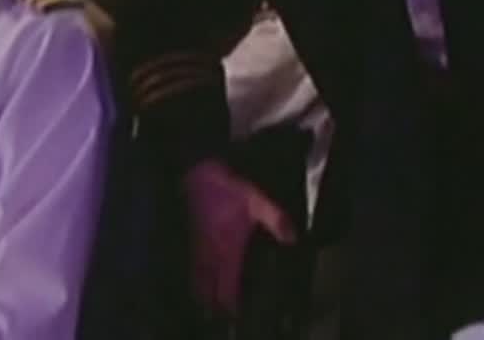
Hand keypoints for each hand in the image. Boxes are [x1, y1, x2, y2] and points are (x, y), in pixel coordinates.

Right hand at [184, 159, 298, 315]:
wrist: (199, 172)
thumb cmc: (228, 188)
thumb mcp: (258, 201)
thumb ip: (276, 220)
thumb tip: (292, 239)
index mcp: (226, 249)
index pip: (226, 285)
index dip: (230, 301)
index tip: (235, 313)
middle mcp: (209, 252)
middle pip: (207, 287)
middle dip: (213, 302)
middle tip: (221, 311)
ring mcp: (197, 245)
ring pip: (197, 277)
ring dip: (202, 290)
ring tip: (209, 299)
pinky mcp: (191, 235)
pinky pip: (192, 263)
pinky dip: (196, 274)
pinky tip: (201, 273)